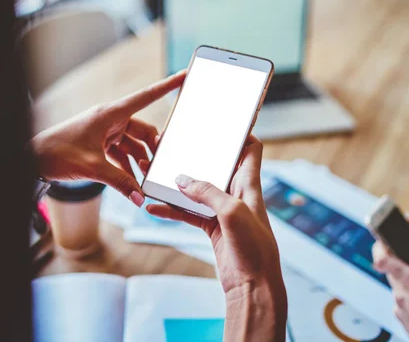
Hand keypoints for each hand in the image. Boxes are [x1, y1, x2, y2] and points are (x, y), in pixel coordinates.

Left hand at [32, 71, 184, 205]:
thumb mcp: (92, 167)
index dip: (167, 86)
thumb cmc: (58, 152)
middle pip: (143, 130)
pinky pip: (121, 154)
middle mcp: (110, 119)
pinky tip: (132, 184)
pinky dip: (127, 168)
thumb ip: (119, 182)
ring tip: (145, 180)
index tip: (185, 75)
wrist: (34, 158)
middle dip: (152, 148)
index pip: (146, 96)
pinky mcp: (100, 144)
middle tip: (159, 166)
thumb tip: (139, 197)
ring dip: (139, 162)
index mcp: (110, 114)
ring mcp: (105, 132)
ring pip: (133, 145)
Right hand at [145, 136, 287, 341]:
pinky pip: (188, 213)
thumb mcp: (232, 213)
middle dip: (196, 156)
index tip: (220, 122)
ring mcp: (223, 211)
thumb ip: (207, 193)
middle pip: (216, 166)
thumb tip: (182, 180)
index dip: (240, 134)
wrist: (254, 287)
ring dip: (178, 183)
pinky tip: (154, 208)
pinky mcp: (212, 228)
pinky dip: (172, 210)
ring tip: (155, 173)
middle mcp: (236, 194)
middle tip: (174, 145)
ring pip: (197, 189)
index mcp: (249, 185)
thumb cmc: (254, 249)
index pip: (250, 149)